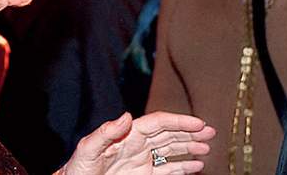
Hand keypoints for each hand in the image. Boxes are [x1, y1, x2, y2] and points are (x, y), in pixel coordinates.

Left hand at [59, 112, 214, 174]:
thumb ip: (105, 133)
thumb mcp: (87, 150)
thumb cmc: (76, 170)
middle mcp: (137, 145)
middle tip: (211, 133)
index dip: (179, 121)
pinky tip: (196, 165)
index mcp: (127, 135)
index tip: (198, 123)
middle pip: (169, 134)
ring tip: (207, 148)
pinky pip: (167, 169)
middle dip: (190, 132)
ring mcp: (141, 160)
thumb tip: (126, 116)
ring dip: (190, 148)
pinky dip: (183, 167)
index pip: (159, 123)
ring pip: (171, 149)